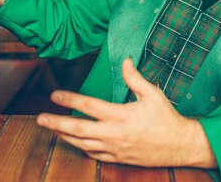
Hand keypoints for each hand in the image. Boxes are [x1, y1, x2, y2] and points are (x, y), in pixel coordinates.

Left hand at [36, 58, 216, 167]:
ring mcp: (114, 148)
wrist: (180, 145)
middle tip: (40, 118)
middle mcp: (114, 134)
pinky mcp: (118, 158)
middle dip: (56, 123)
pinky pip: (94, 155)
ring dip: (64, 137)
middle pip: (78, 129)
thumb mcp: (153, 94)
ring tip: (52, 129)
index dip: (69, 100)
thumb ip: (135, 78)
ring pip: (82, 144)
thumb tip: (124, 61)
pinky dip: (82, 148)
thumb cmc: (166, 118)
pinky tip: (76, 142)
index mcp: (120, 115)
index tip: (55, 95)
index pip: (88, 106)